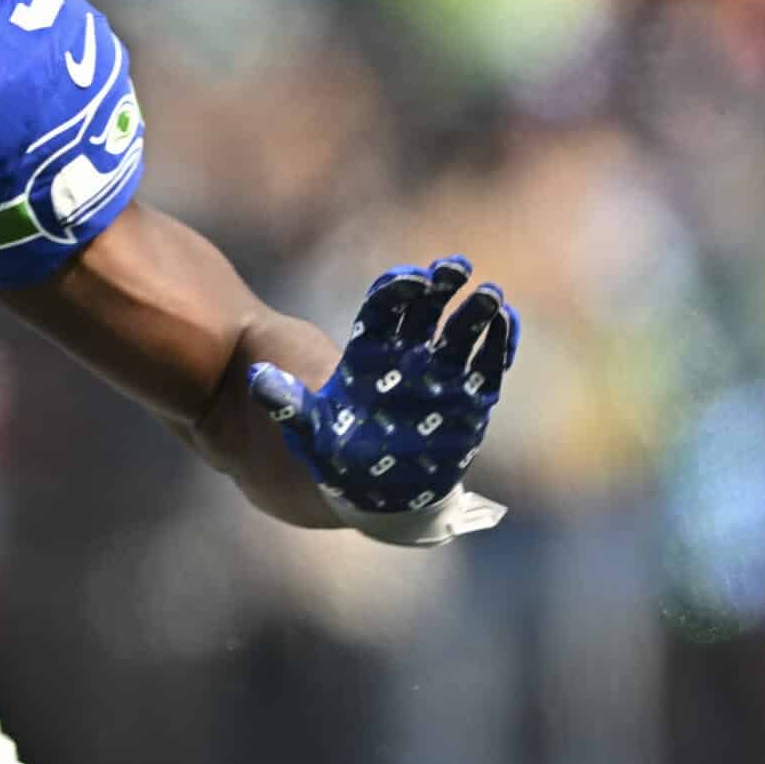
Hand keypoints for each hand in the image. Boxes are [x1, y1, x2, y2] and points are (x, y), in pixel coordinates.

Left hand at [248, 255, 517, 530]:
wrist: (377, 496)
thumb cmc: (340, 460)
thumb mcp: (310, 433)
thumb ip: (288, 404)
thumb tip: (257, 378)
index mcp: (368, 355)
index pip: (383, 310)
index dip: (397, 290)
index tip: (412, 279)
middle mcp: (406, 358)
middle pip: (425, 310)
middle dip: (441, 287)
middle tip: (456, 267)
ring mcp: (440, 377)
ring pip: (460, 333)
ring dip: (475, 312)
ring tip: (489, 294)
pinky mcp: (469, 402)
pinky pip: (486, 367)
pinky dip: (498, 345)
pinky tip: (507, 323)